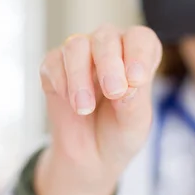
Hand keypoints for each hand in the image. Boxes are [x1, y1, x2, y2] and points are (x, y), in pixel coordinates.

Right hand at [36, 25, 161, 194]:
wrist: (91, 157)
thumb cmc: (120, 133)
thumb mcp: (134, 125)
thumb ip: (133, 104)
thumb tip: (127, 86)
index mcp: (139, 57)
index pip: (141, 39)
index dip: (139, 54)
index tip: (137, 79)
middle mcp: (111, 48)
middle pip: (106, 37)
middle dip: (109, 63)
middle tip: (113, 92)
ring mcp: (81, 55)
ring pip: (76, 45)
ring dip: (80, 76)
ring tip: (84, 108)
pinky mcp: (55, 66)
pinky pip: (53, 61)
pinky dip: (61, 82)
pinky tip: (70, 103)